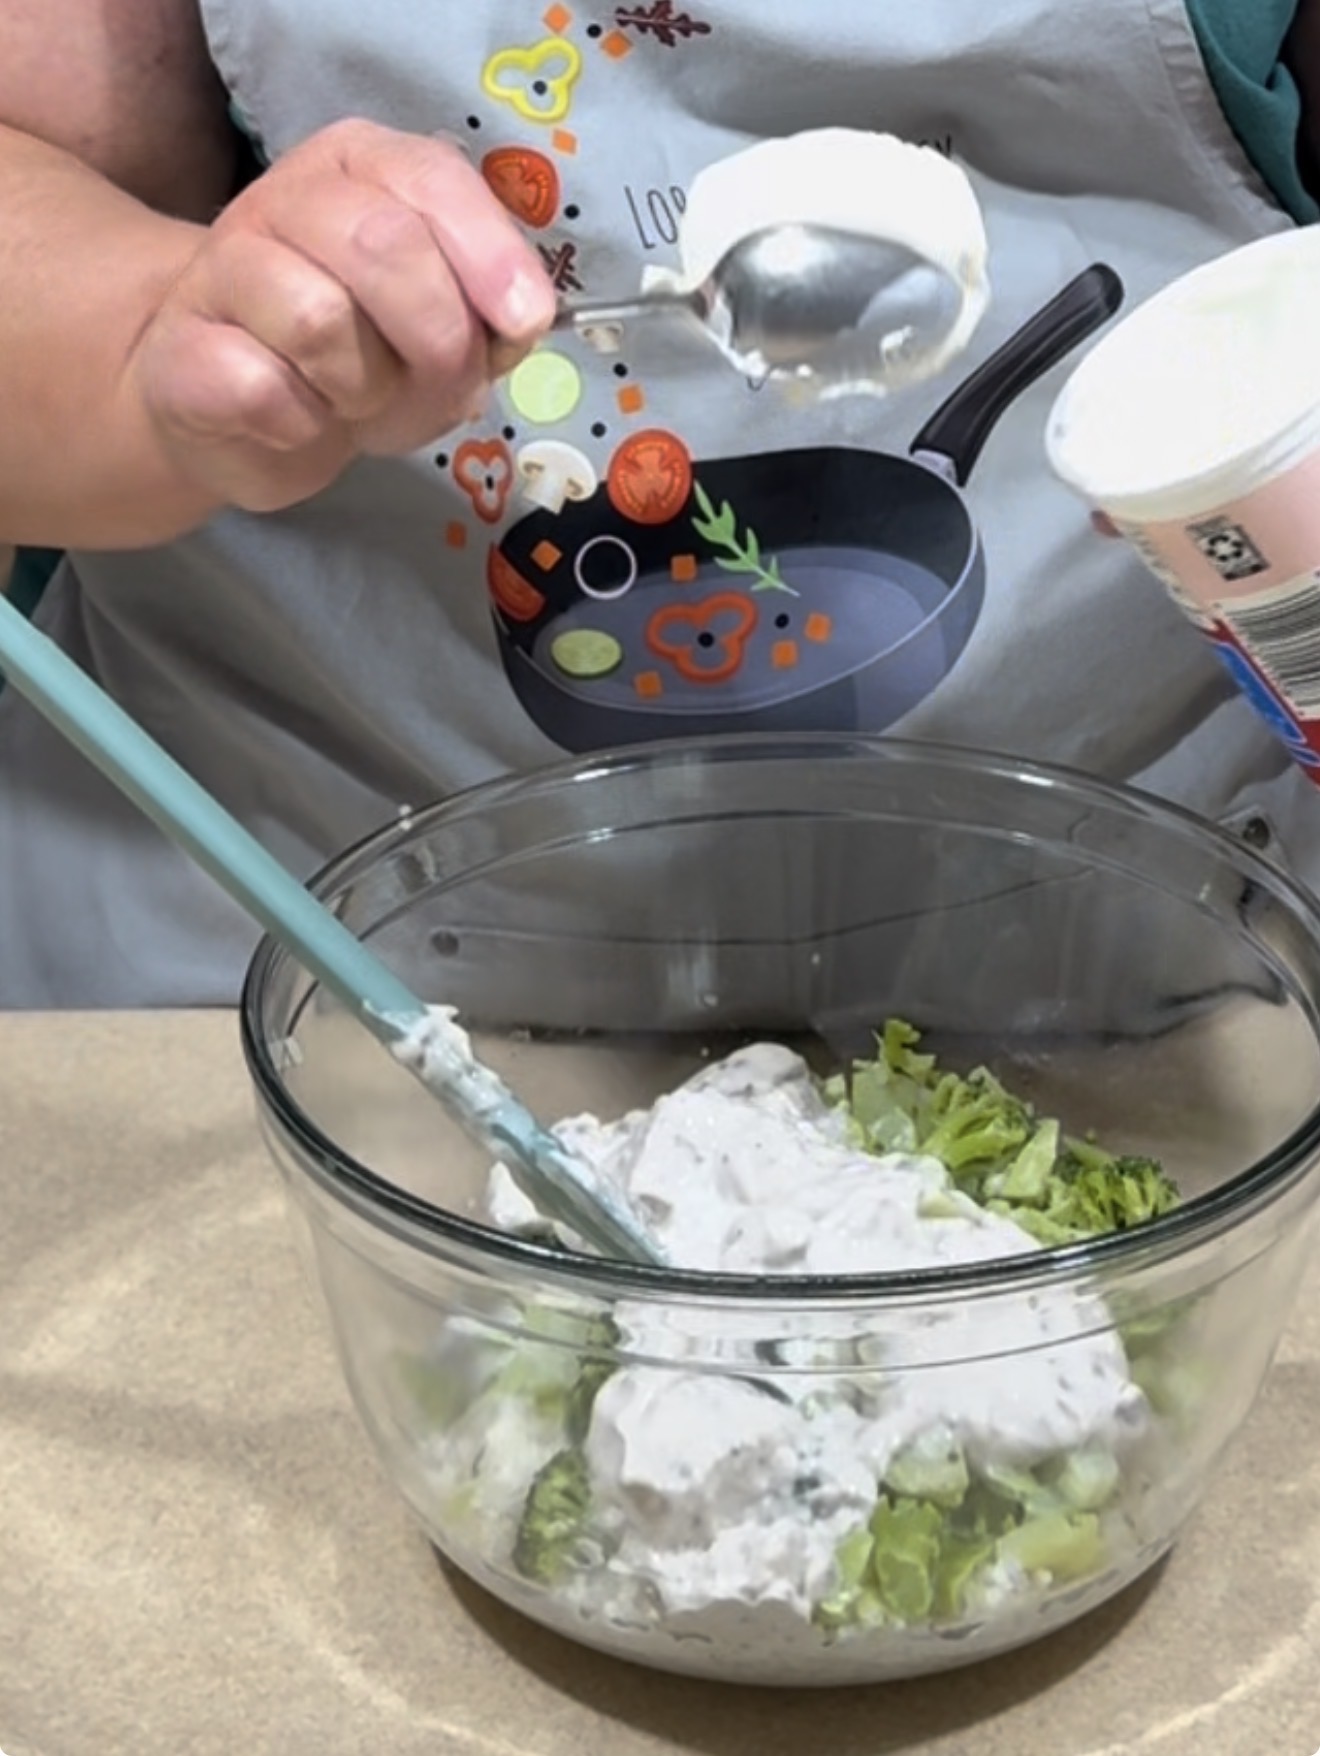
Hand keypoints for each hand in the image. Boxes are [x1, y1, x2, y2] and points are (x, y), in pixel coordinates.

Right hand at [126, 119, 554, 513]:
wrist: (242, 411)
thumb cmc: (361, 355)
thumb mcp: (446, 321)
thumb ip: (490, 304)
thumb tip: (520, 317)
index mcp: (359, 165)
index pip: (430, 178)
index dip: (488, 254)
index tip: (523, 322)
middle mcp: (285, 197)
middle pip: (383, 245)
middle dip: (436, 339)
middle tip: (434, 383)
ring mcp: (222, 268)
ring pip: (322, 321)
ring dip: (366, 389)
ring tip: (356, 398)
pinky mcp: (182, 352)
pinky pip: (266, 390)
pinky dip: (306, 425)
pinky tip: (300, 418)